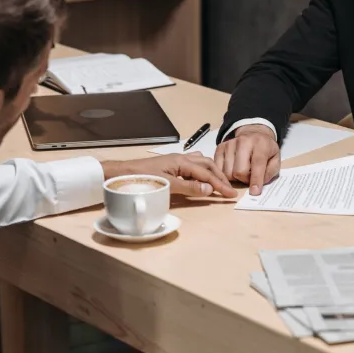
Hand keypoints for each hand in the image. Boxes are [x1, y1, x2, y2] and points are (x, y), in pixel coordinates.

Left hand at [101, 154, 236, 197]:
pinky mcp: (170, 165)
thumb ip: (189, 187)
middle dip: (220, 176)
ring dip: (212, 172)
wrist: (121, 173)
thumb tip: (209, 189)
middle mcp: (180, 158)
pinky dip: (202, 171)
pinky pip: (192, 165)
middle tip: (229, 189)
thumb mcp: (167, 185)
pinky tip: (201, 177)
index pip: (206, 174)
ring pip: (200, 163)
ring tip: (220, 182)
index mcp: (181, 161)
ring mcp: (175, 161)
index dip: (220, 185)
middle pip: (207, 165)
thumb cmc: (141, 178)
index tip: (231, 194)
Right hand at [213, 124, 280, 195]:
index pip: (257, 164)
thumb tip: (257, 185)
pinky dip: (225, 174)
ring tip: (242, 171)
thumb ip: (269, 172)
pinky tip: (232, 169)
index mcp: (260, 144)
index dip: (256, 180)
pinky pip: (218, 168)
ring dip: (235, 177)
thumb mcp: (276, 159)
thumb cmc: (266, 150)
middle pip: (239, 171)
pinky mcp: (220, 147)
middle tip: (250, 176)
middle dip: (244, 179)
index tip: (254, 192)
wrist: (254, 133)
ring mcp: (229, 143)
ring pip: (227, 172)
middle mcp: (243, 141)